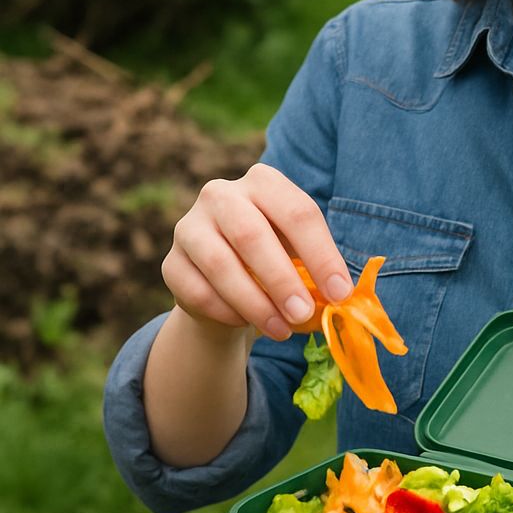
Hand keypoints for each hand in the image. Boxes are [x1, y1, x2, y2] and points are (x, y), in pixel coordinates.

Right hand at [162, 164, 351, 342]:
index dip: (322, 255)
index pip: (297, 212)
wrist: (227, 283)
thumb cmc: (275, 260)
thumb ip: (317, 270)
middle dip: (282, 279)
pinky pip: (197, 291)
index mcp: (263, 182)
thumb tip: (341, 298)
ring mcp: (190, 226)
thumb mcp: (299, 255)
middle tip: (305, 314)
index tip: (340, 293)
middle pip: (251, 234)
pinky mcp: (171, 262)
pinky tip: (246, 324)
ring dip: (255, 303)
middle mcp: (221, 194)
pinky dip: (226, 312)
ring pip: (220, 264)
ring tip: (282, 330)